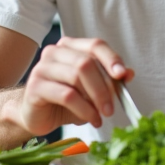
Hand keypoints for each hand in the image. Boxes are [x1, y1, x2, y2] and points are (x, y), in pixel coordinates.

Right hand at [5, 37, 132, 136]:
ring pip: (77, 76)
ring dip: (95, 99)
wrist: (35, 116)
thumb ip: (109, 80)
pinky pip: (67, 95)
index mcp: (70, 47)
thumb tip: (129, 73)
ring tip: (101, 116)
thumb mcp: (91, 90)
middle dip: (104, 87)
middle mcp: (55, 52)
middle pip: (86, 62)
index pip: (95, 45)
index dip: (111, 59)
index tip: (123, 75)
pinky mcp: (35, 86)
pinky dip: (84, 109)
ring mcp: (42, 67)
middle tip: (112, 108)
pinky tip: (90, 119)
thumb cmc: (65, 101)